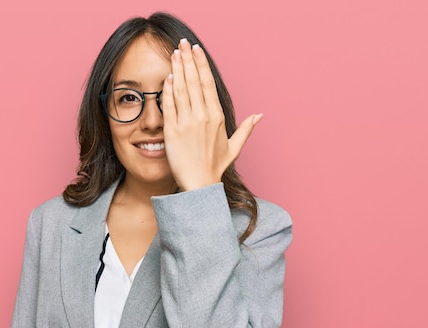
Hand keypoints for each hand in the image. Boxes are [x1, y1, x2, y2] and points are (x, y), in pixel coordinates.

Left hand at [161, 38, 262, 191]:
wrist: (199, 185)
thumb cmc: (215, 167)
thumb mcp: (234, 147)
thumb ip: (246, 129)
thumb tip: (260, 115)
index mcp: (217, 116)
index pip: (208, 83)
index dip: (201, 64)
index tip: (196, 50)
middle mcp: (203, 116)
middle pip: (194, 81)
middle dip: (188, 59)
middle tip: (182, 43)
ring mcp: (187, 123)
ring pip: (181, 89)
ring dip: (178, 69)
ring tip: (174, 53)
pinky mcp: (173, 131)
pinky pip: (170, 105)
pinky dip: (168, 89)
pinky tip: (168, 76)